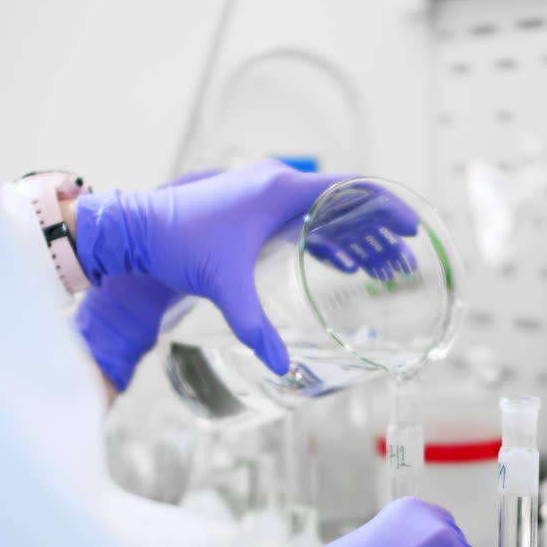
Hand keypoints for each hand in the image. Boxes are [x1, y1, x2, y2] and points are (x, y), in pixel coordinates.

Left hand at [74, 160, 419, 374]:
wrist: (135, 228)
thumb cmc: (178, 246)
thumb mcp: (223, 287)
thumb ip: (254, 325)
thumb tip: (279, 364)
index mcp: (279, 190)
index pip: (350, 188)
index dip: (386, 208)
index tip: (411, 227)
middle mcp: (276, 181)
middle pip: (343, 199)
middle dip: (376, 229)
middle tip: (403, 256)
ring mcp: (263, 189)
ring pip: (322, 208)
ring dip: (351, 234)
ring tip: (379, 265)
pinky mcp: (250, 203)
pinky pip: (300, 215)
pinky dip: (324, 236)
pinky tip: (339, 263)